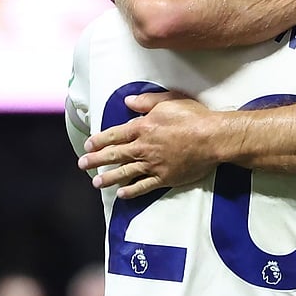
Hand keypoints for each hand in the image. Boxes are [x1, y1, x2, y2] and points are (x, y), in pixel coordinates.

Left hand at [78, 92, 220, 197]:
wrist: (213, 138)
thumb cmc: (194, 117)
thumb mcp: (169, 100)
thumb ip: (146, 102)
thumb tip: (128, 102)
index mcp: (143, 127)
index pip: (115, 135)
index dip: (100, 140)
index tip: (88, 145)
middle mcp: (144, 148)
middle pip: (115, 155)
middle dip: (96, 160)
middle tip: (82, 165)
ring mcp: (154, 165)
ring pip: (125, 173)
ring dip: (109, 178)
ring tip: (96, 183)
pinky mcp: (165, 177)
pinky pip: (144, 186)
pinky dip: (132, 191)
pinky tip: (122, 194)